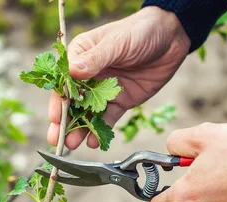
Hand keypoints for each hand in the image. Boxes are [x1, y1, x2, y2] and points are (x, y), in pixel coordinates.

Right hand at [47, 6, 190, 148]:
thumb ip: (94, 59)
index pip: (64, 81)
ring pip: (88, 113)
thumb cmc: (139, 31)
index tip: (55, 117)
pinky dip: (100, 130)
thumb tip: (72, 72)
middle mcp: (88, 75)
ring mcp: (104, 90)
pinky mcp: (120, 101)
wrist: (170, 38)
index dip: (58, 100)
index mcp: (80, 56)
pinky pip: (108, 118)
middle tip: (57, 140)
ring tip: (72, 145)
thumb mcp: (116, 43)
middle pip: (72, 102)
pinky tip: (93, 142)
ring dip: (80, 129)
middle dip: (64, 121)